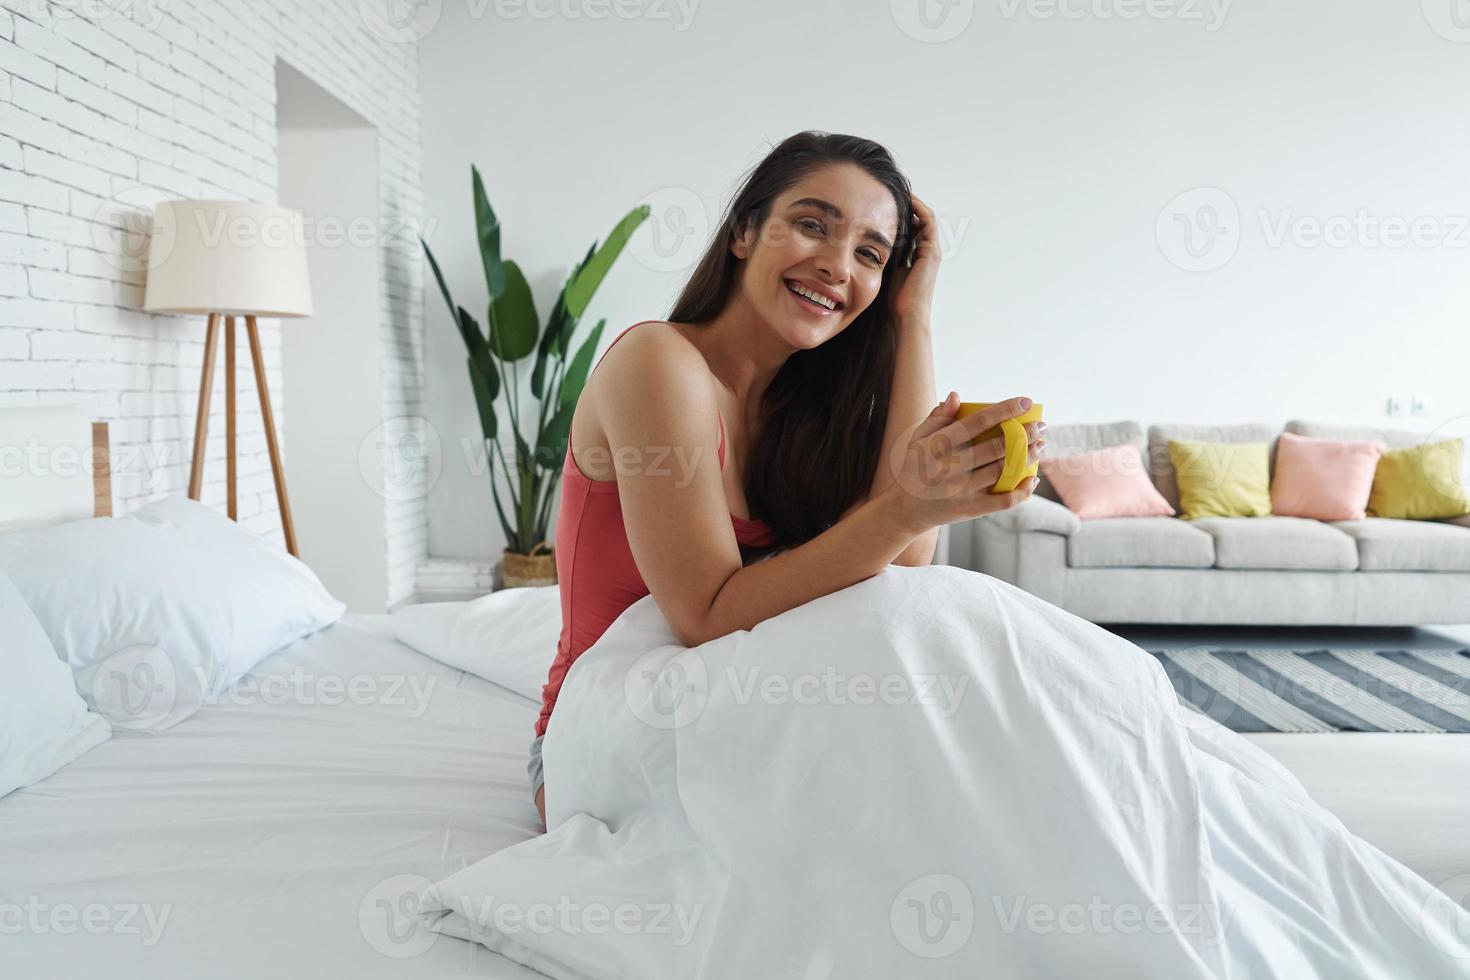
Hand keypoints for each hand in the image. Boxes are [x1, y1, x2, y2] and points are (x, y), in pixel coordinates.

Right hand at [878, 393, 1046, 532]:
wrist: (904, 510)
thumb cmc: (913, 469)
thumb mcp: (917, 440)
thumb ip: (937, 418)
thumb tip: (956, 396)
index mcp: (938, 445)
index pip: (978, 422)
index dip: (1005, 410)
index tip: (1026, 402)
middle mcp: (950, 467)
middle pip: (998, 446)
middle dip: (1025, 433)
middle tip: (1041, 426)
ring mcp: (961, 490)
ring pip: (1004, 470)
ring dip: (1028, 456)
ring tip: (1041, 445)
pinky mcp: (970, 509)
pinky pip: (1003, 500)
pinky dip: (1023, 490)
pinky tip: (1033, 478)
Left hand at [889, 193, 940, 323]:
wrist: (907, 316)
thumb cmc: (894, 302)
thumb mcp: (886, 273)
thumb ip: (882, 259)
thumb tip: (864, 247)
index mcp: (917, 257)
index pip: (912, 228)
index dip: (900, 215)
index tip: (882, 204)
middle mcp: (928, 252)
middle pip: (920, 220)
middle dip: (906, 205)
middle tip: (888, 192)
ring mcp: (932, 251)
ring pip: (925, 217)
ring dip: (913, 202)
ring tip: (896, 191)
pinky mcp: (932, 251)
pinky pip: (928, 221)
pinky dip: (918, 208)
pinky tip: (904, 200)